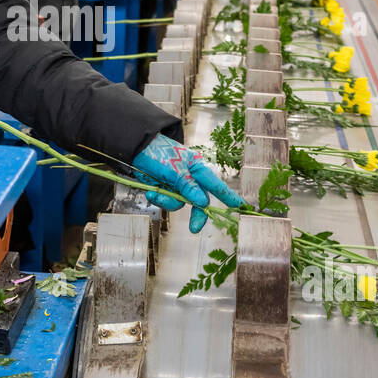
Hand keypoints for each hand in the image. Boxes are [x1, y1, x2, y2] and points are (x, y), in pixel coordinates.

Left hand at [131, 133, 245, 232]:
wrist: (135, 148)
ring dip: (167, 201)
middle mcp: (190, 177)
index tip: (241, 207)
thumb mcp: (174, 171)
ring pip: (180, 203)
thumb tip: (203, 203)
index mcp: (198, 168)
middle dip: (195, 214)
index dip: (229, 197)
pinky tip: (150, 191)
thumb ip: (189, 187)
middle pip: (199, 200)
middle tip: (194, 228)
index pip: (216, 186)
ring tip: (155, 192)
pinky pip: (167, 201)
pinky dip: (159, 198)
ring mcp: (178, 184)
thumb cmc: (158, 154)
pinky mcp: (166, 188)